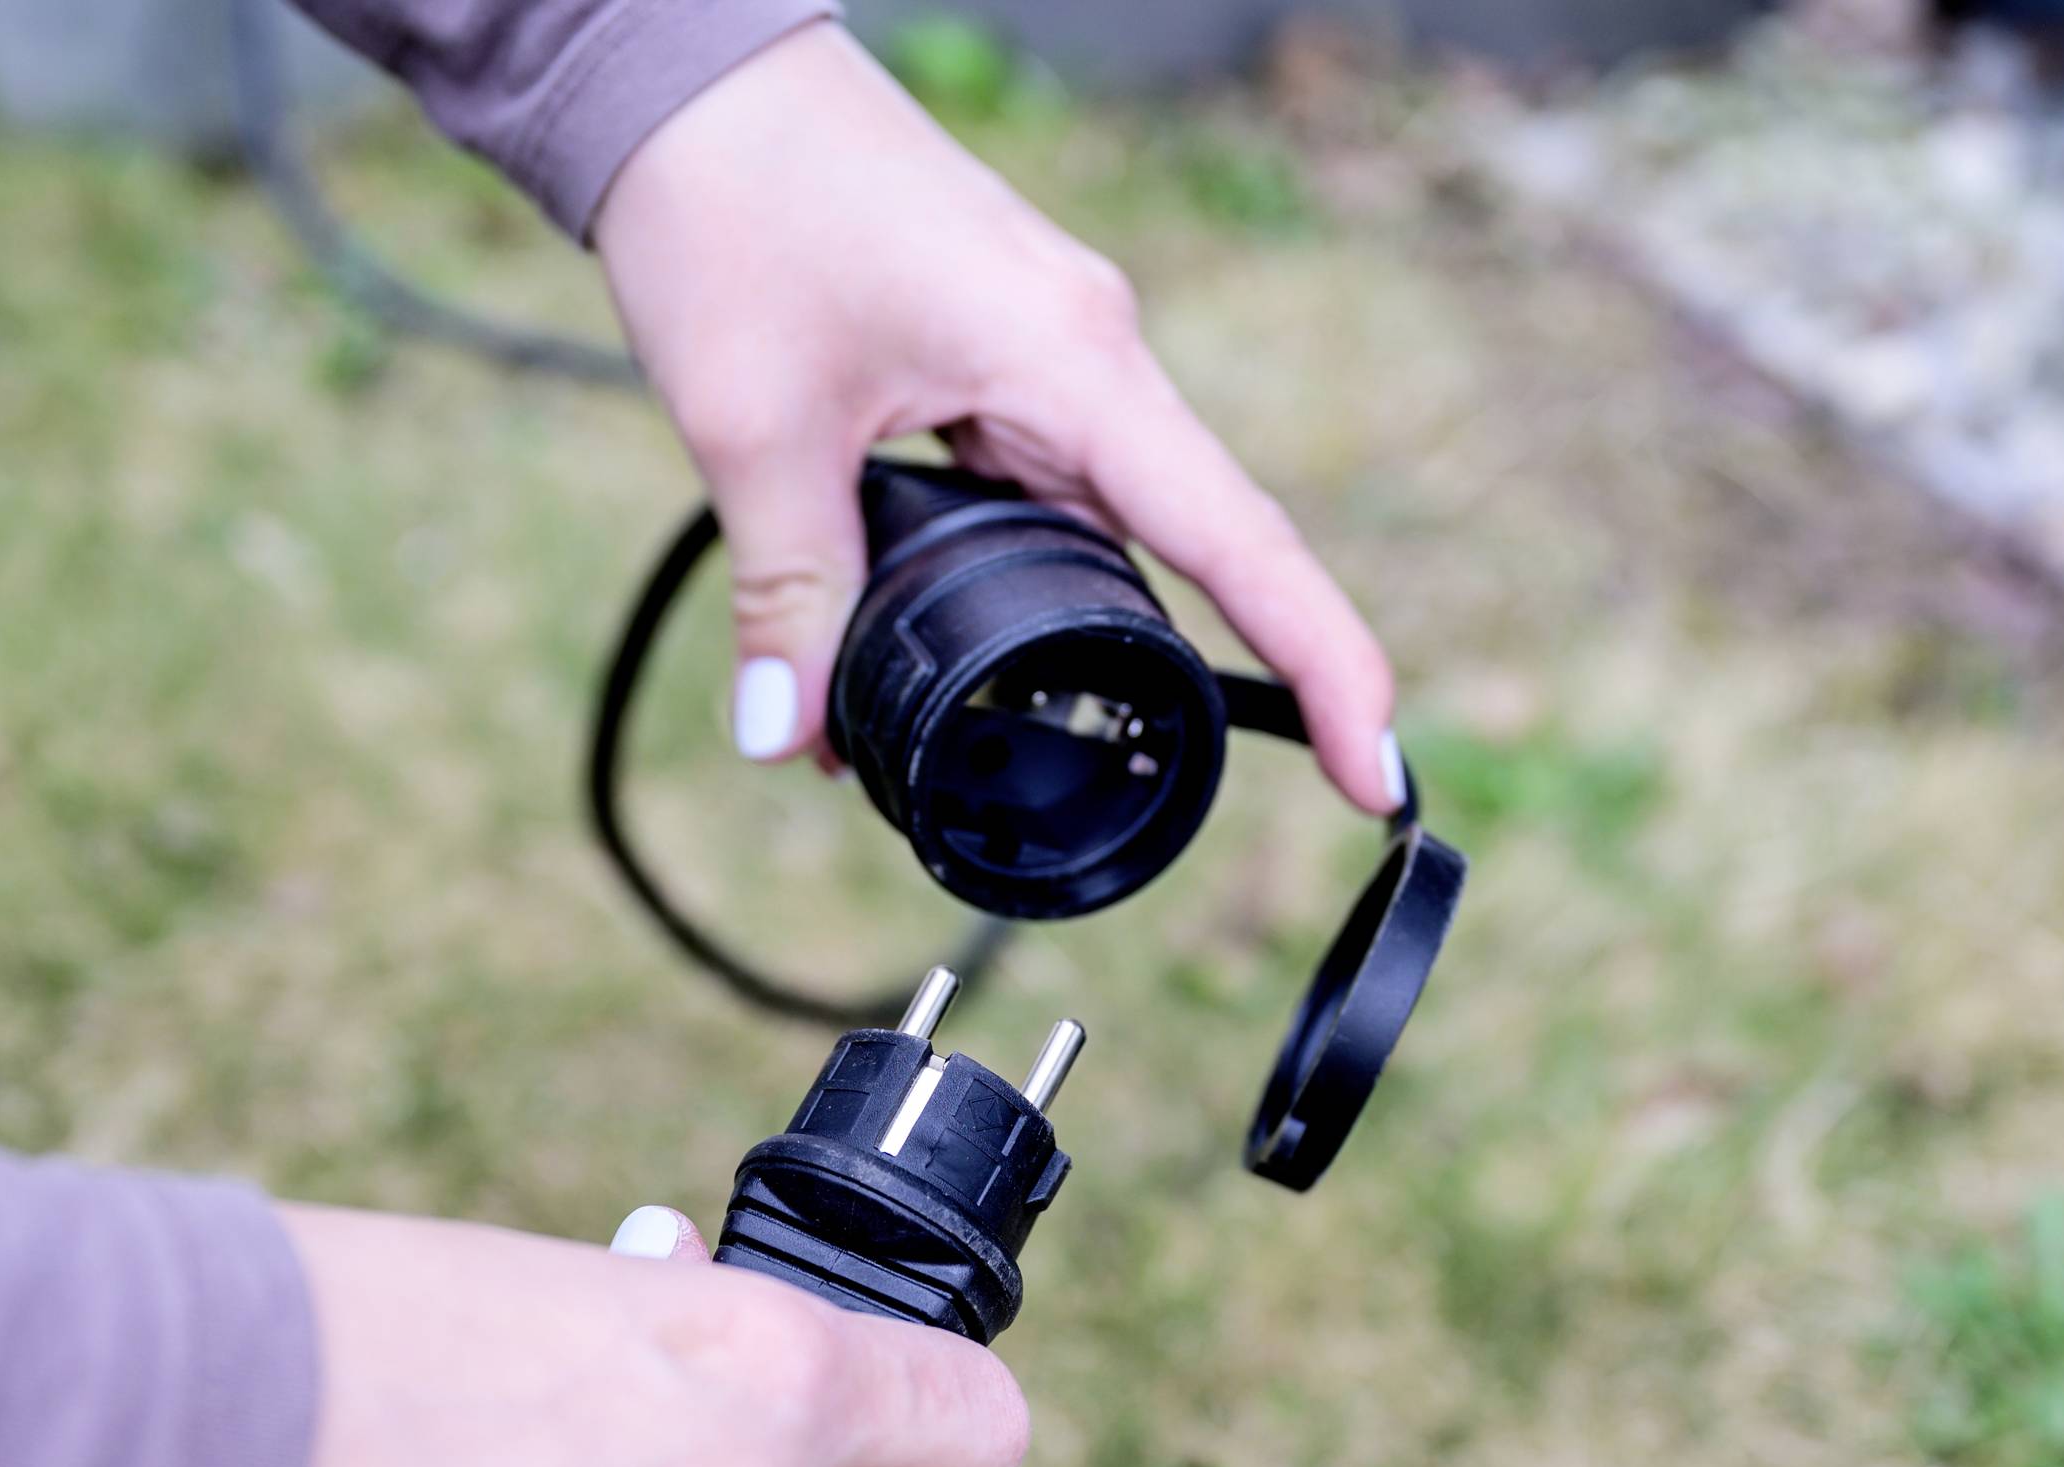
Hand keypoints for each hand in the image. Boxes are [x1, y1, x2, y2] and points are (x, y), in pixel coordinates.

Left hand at [593, 23, 1404, 814]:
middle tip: (1206, 797)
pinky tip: (954, 626)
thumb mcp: (751, 428)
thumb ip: (791, 595)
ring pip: (1108, 526)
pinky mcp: (1005, 356)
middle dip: (1193, 673)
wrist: (685, 71)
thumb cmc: (732, 204)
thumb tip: (792, 744)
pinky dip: (1015, 567)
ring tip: (1027, 727)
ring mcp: (1057, 355)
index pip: (1241, 542)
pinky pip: (1049, 488)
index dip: (1324, 663)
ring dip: (1071, 624)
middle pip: (1195, 548)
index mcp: (1075, 363)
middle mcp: (1095, 358)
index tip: (1378, 776)